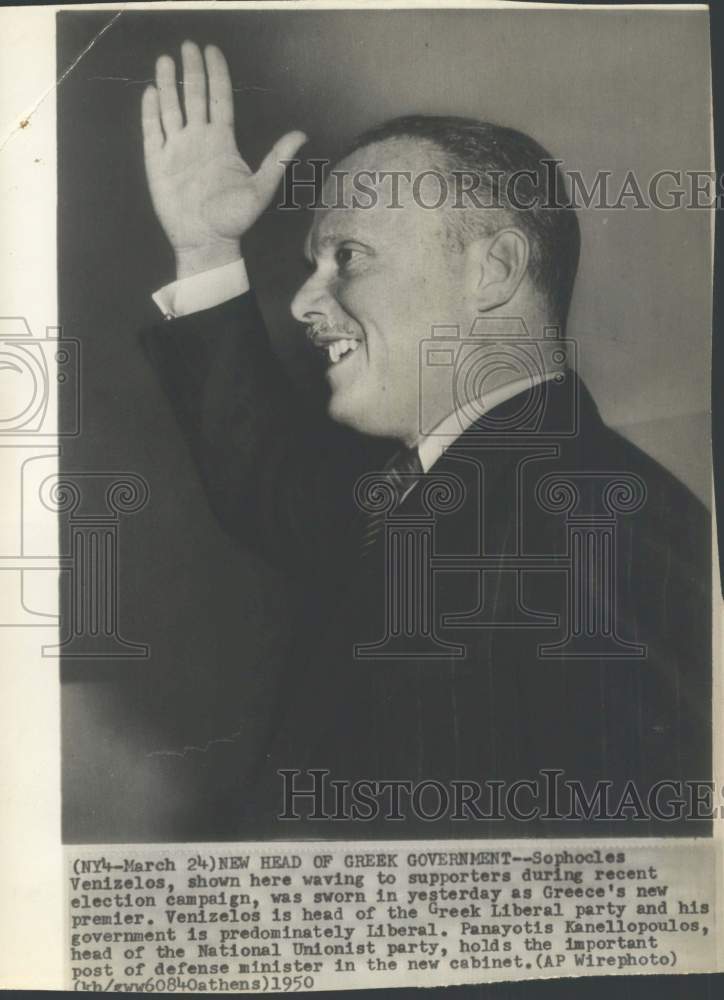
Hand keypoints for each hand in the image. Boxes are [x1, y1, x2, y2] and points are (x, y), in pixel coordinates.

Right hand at [142, 41, 306, 278]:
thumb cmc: (235, 219)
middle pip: (194, 96)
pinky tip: (151, 93)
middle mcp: (199, 139)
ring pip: (171, 108)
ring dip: (168, 84)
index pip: (219, 98)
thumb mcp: (262, 188)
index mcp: (223, 141)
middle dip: (191, 70)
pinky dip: (151, 112)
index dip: (216, 73)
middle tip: (187, 46)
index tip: (211, 50)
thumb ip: (278, 159)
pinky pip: (153, 132)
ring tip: (165, 60)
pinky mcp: (158, 163)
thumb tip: (302, 134)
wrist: (207, 242)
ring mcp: (177, 149)